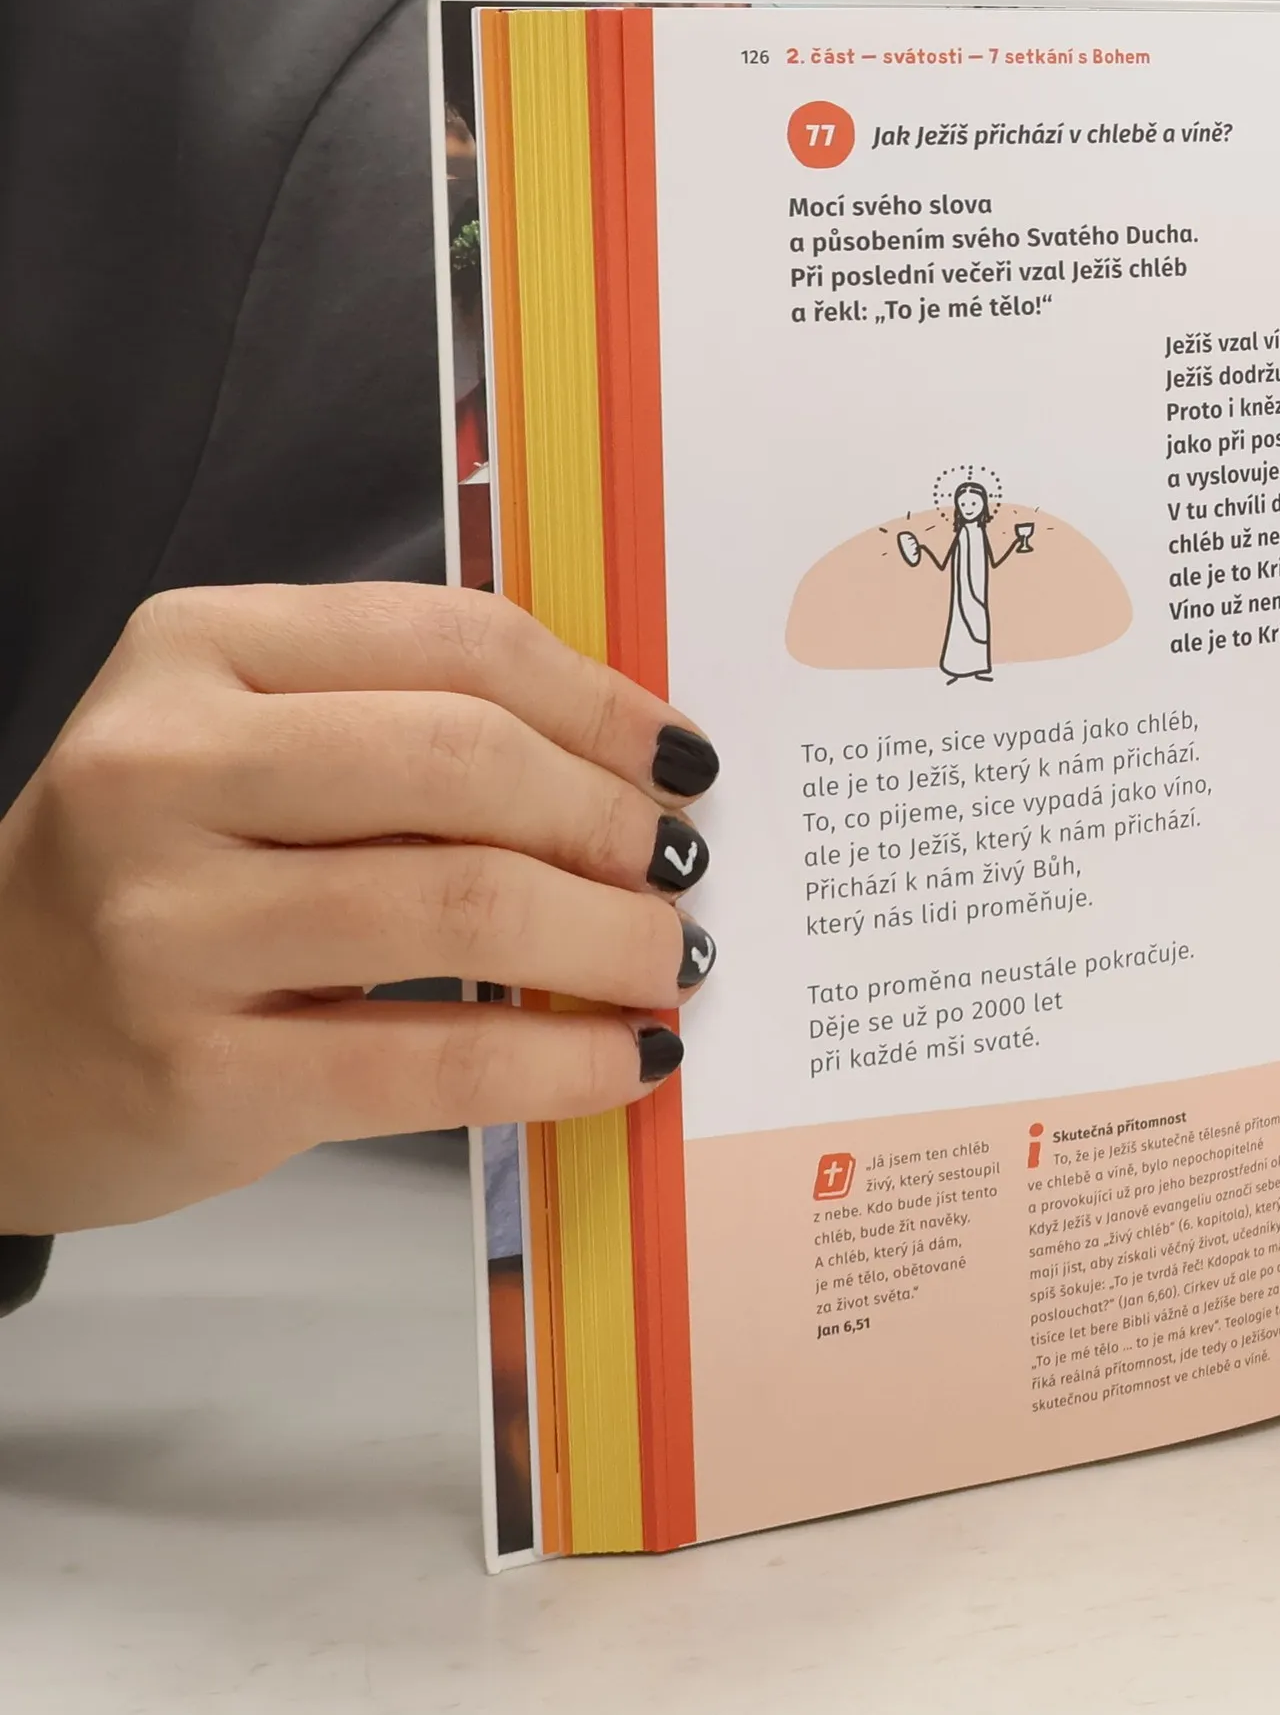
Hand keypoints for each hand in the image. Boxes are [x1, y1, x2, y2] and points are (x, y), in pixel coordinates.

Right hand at [0, 583, 718, 1233]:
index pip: (455, 641)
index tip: (681, 759)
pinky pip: (437, 1060)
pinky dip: (564, 1058)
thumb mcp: (245, 750)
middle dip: (613, 820)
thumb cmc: (163, 880)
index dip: (602, 702)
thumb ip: (406, 723)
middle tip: (682, 866)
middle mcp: (164, 767)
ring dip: (611, 934)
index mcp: (198, 651)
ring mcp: (169, 924)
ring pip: (465, 901)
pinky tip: (628, 1058)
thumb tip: (631, 766)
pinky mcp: (199, 1073)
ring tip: (667, 956)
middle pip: (468, 761)